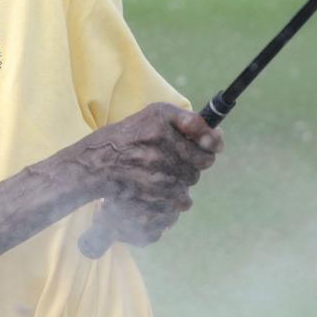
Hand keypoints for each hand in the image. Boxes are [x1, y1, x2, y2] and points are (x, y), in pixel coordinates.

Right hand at [79, 103, 222, 208]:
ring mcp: (156, 178)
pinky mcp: (152, 199)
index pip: (206, 143)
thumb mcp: (158, 114)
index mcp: (161, 128)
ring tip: (162, 174)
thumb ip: (189, 120)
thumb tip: (217, 139)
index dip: (209, 146)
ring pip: (190, 185)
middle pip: (200, 166)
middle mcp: (159, 153)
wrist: (99, 163)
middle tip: (174, 159)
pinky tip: (159, 189)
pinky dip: (173, 198)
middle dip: (191, 164)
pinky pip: (180, 203)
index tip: (208, 147)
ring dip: (181, 182)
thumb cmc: (132, 135)